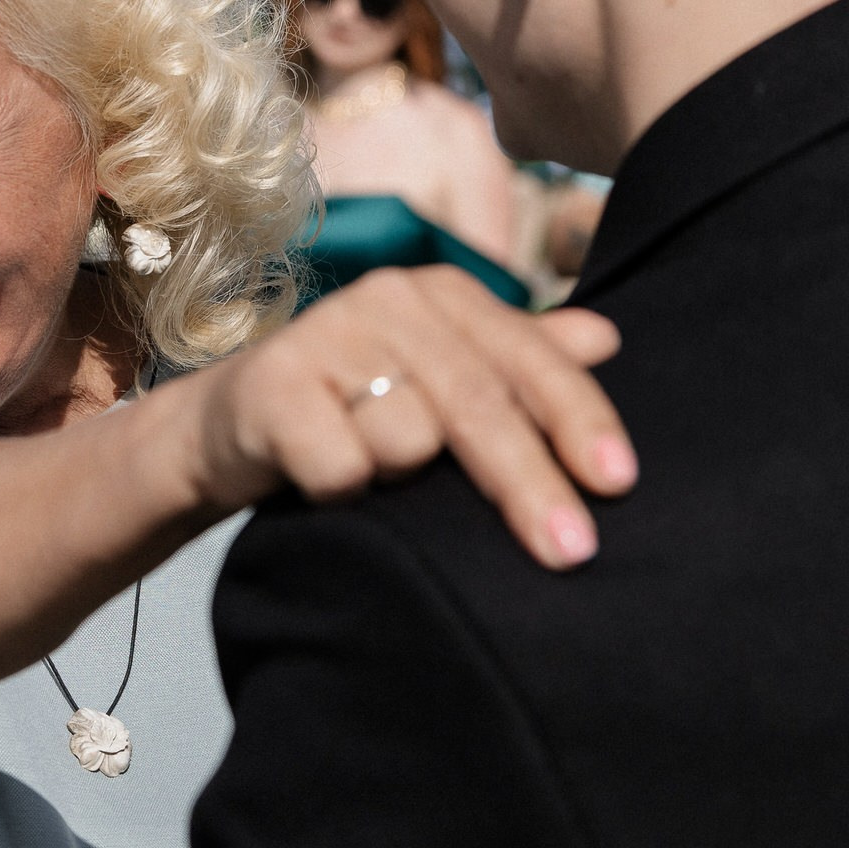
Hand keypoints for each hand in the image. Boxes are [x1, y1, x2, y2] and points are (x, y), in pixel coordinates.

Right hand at [186, 266, 636, 569]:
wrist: (229, 425)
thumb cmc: (355, 406)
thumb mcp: (444, 381)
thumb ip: (523, 361)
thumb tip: (609, 338)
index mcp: (444, 294)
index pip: (531, 362)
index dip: (581, 422)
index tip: (619, 485)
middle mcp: (389, 298)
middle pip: (481, 405)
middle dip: (530, 485)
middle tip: (573, 553)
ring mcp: (327, 333)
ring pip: (410, 440)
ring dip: (398, 479)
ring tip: (371, 470)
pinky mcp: (273, 384)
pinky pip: (343, 467)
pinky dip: (340, 489)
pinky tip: (319, 478)